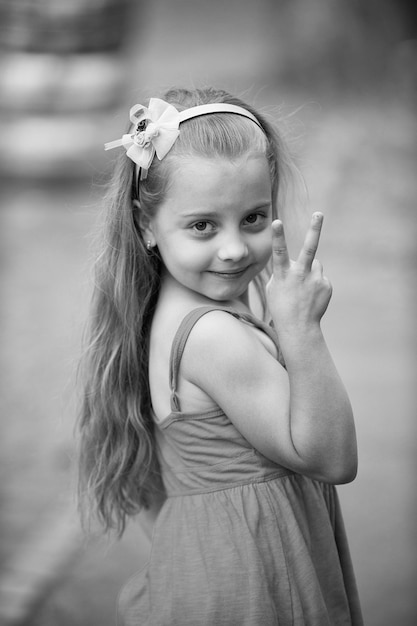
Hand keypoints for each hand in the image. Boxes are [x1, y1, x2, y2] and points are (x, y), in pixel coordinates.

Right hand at [266, 213, 331, 333]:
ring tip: (303, 290)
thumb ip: (285, 270)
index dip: (278, 236)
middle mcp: (301, 275)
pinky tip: (310, 296)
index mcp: (284, 274)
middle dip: (314, 229)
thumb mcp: (275, 286)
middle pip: (309, 248)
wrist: (298, 328)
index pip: (279, 252)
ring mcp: (316, 280)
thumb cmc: (281, 306)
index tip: (276, 222)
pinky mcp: (326, 285)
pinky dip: (316, 284)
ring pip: (315, 264)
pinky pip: (321, 277)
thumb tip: (299, 260)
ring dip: (310, 272)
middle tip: (319, 213)